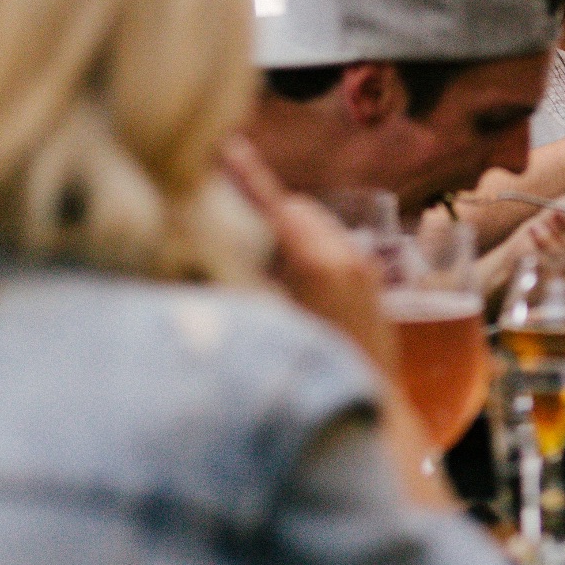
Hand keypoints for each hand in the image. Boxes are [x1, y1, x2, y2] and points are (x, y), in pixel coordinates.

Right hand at [224, 137, 453, 507]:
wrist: (370, 419)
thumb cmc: (309, 376)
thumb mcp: (262, 326)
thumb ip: (232, 283)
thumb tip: (193, 255)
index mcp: (319, 263)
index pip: (274, 204)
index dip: (245, 175)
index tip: (221, 145)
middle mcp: (348, 259)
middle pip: (296, 211)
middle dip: (262, 209)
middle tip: (225, 210)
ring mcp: (365, 272)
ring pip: (317, 230)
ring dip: (287, 232)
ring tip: (254, 252)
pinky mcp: (372, 289)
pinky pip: (334, 252)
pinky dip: (307, 252)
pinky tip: (286, 281)